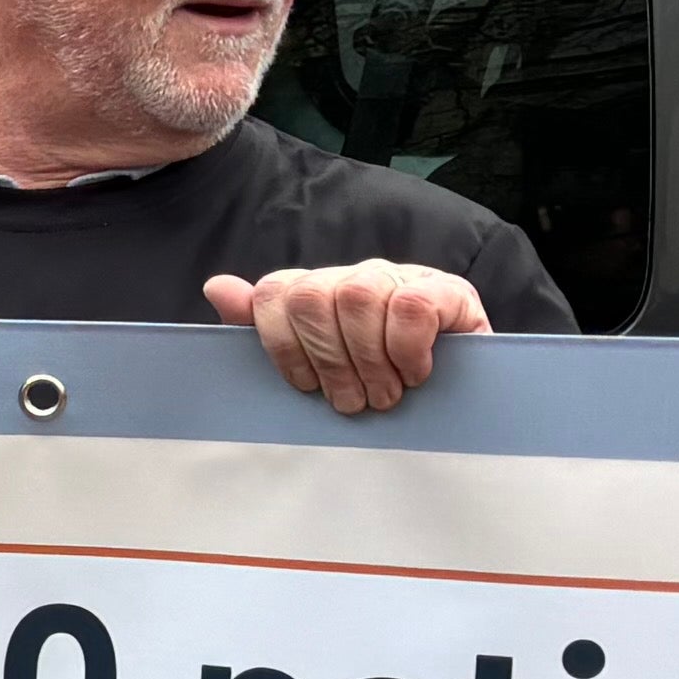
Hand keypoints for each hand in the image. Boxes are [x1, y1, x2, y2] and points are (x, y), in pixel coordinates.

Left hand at [205, 260, 491, 416]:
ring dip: (368, 360)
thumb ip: (265, 328)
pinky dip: (407, 348)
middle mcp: (355, 277)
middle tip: (351, 402)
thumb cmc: (379, 384)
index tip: (306, 386)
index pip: (275, 294)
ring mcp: (401, 279)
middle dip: (327, 360)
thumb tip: (216, 287)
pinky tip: (415, 374)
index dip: (282, 346)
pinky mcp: (448, 291)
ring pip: (357, 296)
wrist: (462, 392)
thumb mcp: (318, 366)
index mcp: (318, 291)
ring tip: (383, 396)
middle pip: (311, 297)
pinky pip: (410, 306)